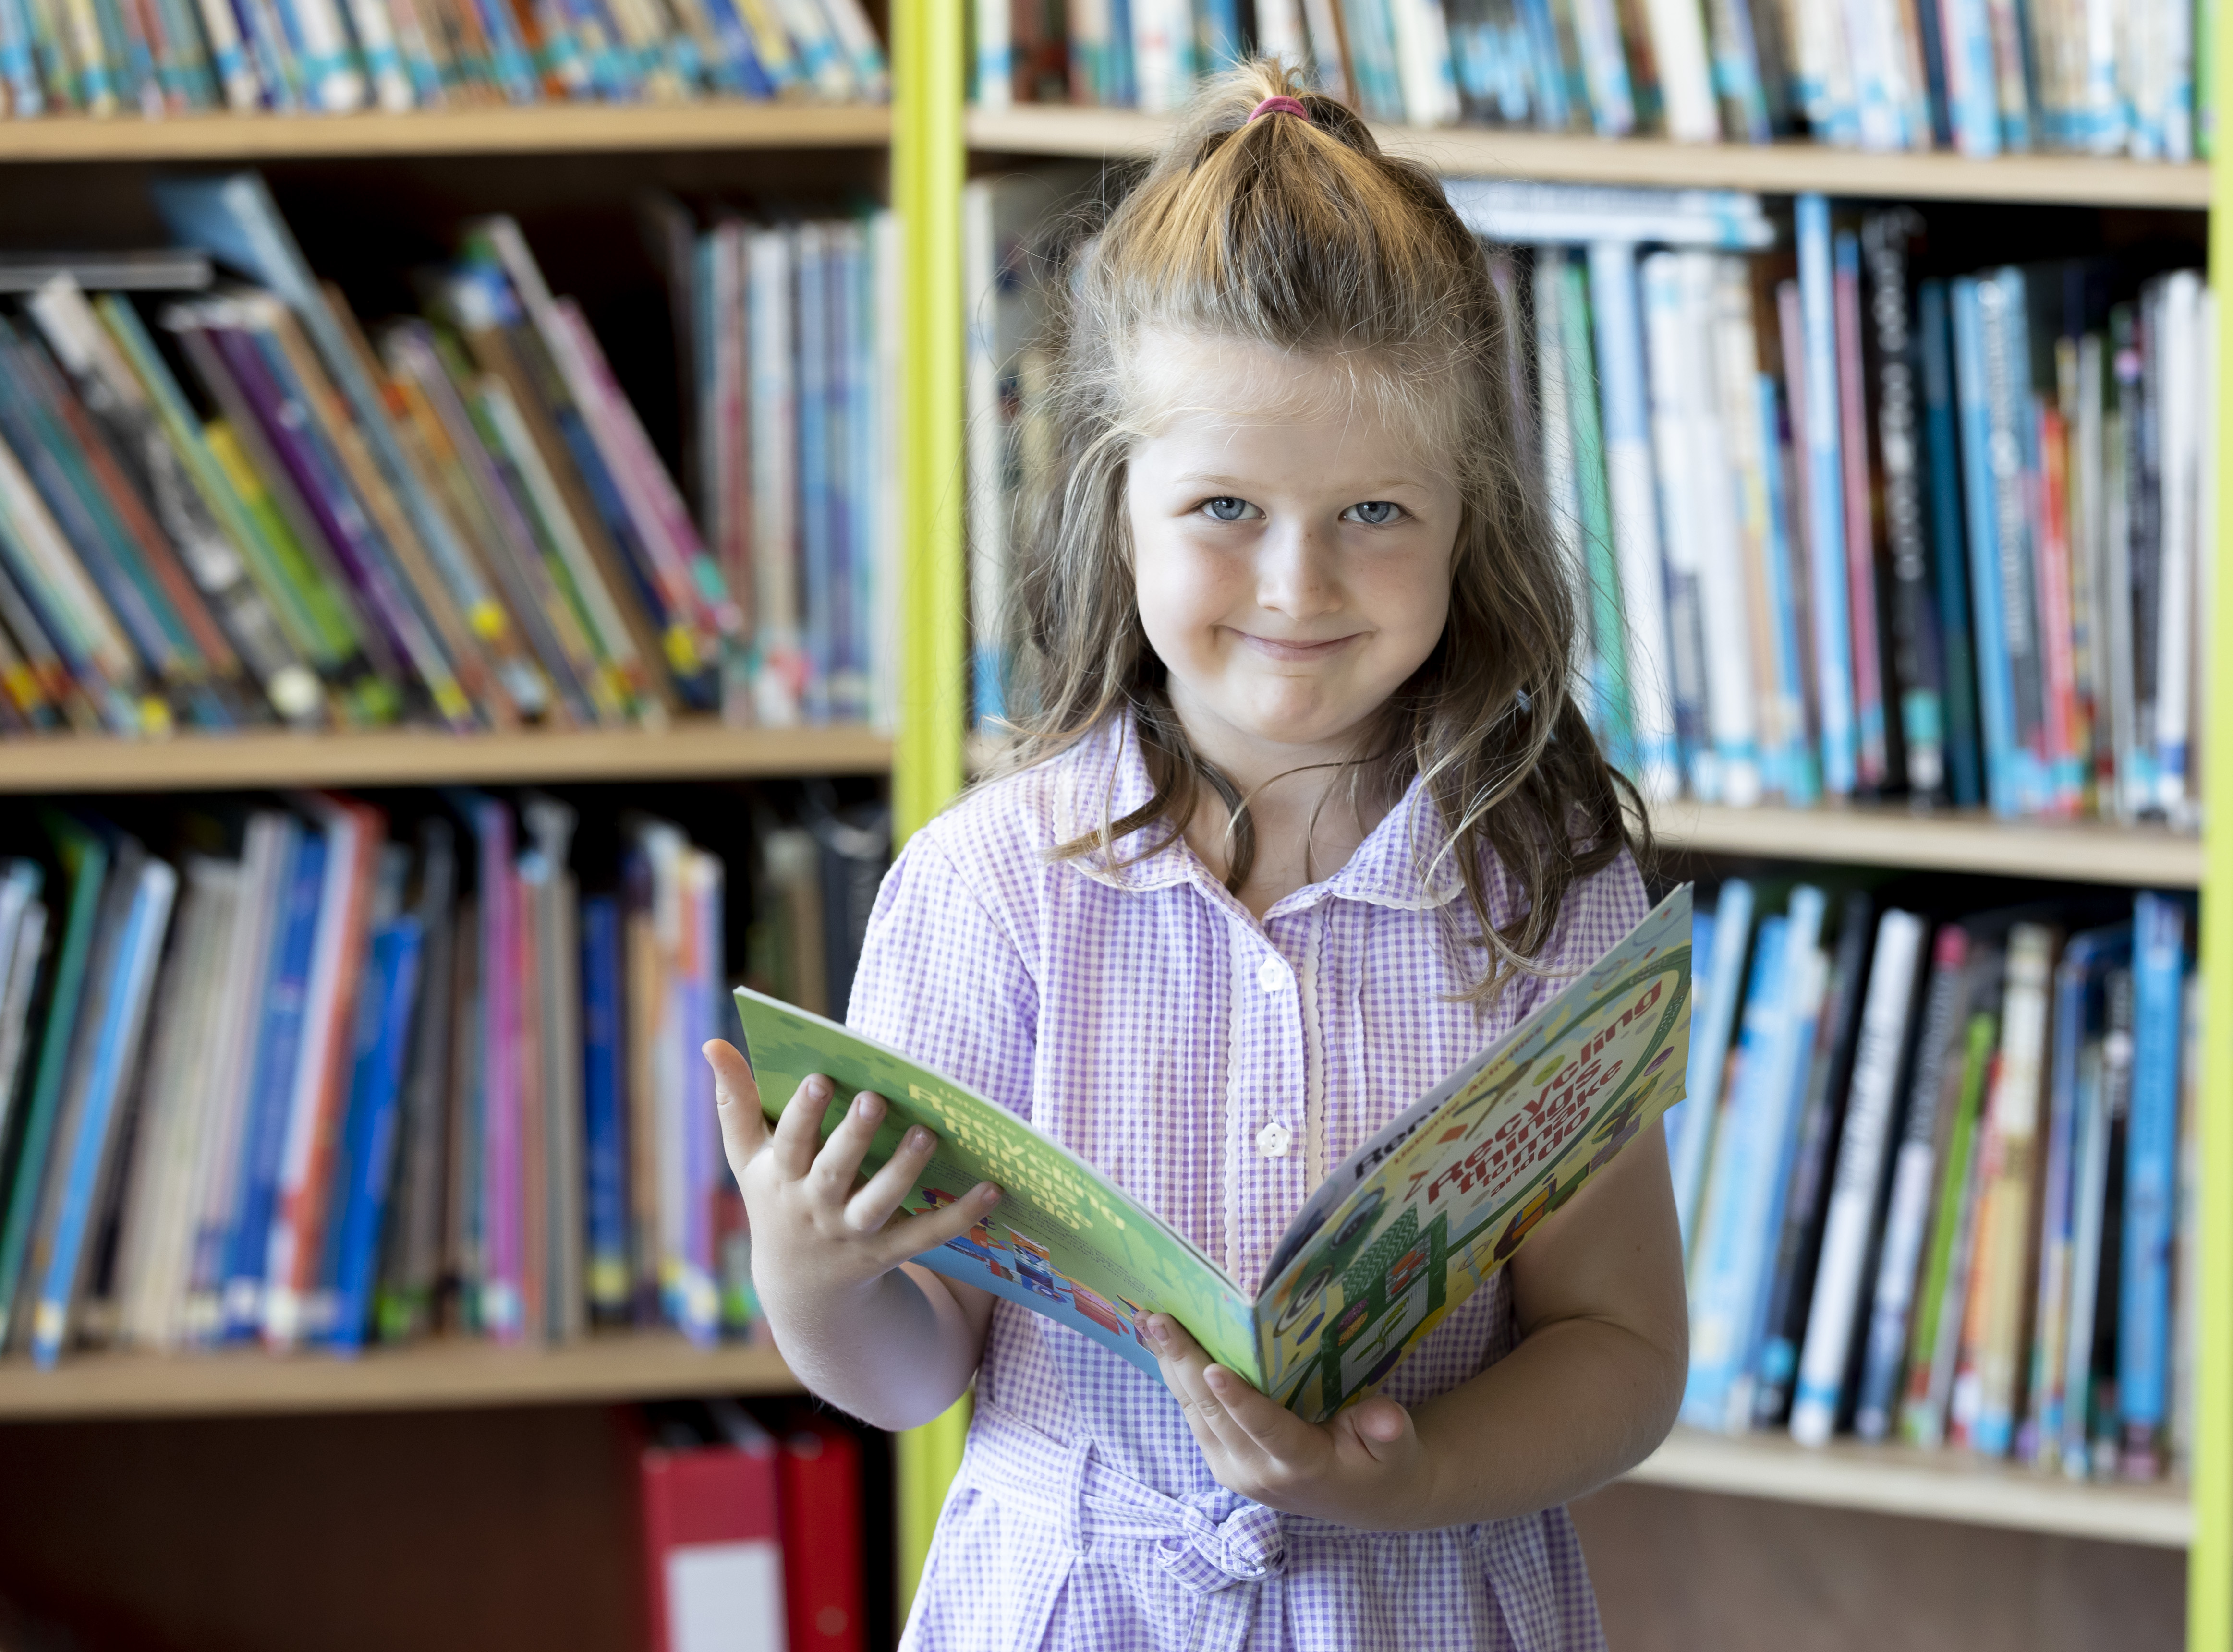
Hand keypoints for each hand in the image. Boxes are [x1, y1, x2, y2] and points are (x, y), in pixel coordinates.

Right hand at [703, 1040, 998, 1316]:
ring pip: (879, 1204)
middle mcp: (814, 1208)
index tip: (820, 1078)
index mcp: (780, 1178)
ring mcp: (852, 1233)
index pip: (789, 1143)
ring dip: (903, 1171)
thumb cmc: (776, 1197)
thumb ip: (735, 1102)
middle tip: (874, 1099)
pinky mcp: (888, 1253)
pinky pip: (926, 1235)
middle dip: (853, 1138)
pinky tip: (992, 1189)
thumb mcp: (748, 1157)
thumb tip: (713, 1042)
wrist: (800, 1286)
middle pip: (834, 1173)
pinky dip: (960, 1214)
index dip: (803, 1114)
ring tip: (927, 1134)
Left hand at [1146, 1314, 1433, 1530]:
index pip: (1268, 1430)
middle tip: (1159, 1319)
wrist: (1366, 1499)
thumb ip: (1388, 1433)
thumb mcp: (1399, 1449)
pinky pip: (1194, 1416)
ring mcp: (1235, 1469)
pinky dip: (1176, 1378)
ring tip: (1148, 1320)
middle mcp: (1259, 1473)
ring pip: (1195, 1413)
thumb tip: (1386, 1420)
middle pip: (1216, 1415)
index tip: (1213, 1370)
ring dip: (1170, 1365)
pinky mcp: (1222, 1460)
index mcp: (1303, 1466)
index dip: (1240, 1401)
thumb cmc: (1384, 1463)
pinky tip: (1161, 1344)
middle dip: (1185, 1363)